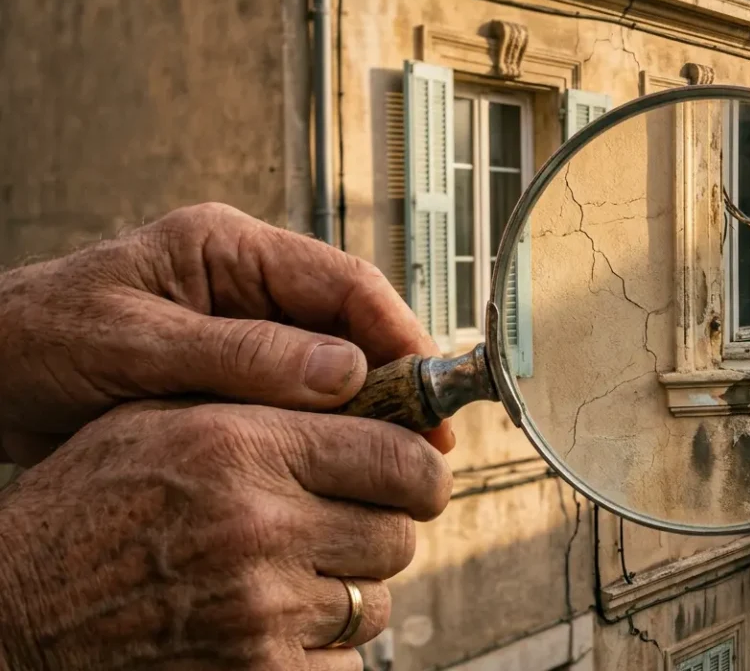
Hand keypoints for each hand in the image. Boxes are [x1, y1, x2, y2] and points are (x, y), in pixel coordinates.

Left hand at [0, 203, 453, 464]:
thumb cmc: (36, 341)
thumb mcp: (135, 346)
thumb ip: (241, 356)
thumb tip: (347, 373)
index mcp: (227, 249)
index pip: (343, 279)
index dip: (399, 333)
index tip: (430, 389)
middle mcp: (246, 282)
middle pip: (352, 323)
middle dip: (395, 380)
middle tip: (427, 442)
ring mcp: (243, 327)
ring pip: (334, 364)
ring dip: (368, 410)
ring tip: (396, 461)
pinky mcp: (234, 371)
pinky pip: (300, 397)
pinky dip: (326, 429)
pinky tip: (342, 463)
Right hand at [0, 401, 450, 669]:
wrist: (16, 616)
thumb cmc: (83, 512)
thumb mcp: (158, 421)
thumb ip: (263, 402)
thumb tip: (365, 394)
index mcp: (243, 446)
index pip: (400, 456)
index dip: (420, 469)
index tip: (416, 476)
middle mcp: (260, 523)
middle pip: (398, 531)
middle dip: (381, 529)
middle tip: (346, 528)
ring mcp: (261, 608)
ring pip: (374, 600)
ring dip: (346, 592)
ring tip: (287, 580)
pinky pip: (345, 662)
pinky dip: (321, 650)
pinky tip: (272, 628)